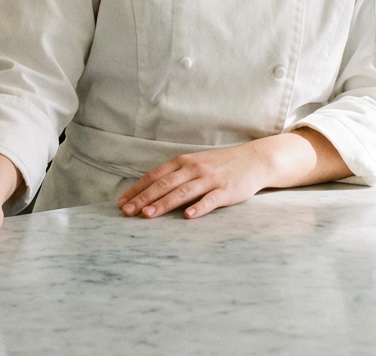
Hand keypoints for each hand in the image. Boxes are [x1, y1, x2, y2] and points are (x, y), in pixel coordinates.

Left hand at [117, 140, 272, 219]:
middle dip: (143, 198)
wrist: (253, 160)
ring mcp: (210, 179)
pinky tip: (188, 216)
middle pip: (164, 184)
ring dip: (163, 203)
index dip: (137, 189)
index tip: (122, 203)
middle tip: (127, 212)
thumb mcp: (195, 165)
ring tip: (148, 214)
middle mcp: (194, 168)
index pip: (154, 176)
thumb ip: (176, 176)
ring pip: (183, 192)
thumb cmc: (219, 165)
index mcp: (183, 162)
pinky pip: (210, 200)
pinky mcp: (226, 190)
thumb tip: (150, 192)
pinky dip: (198, 207)